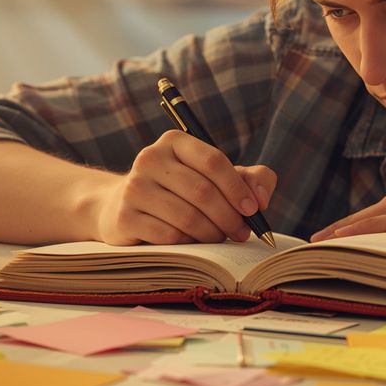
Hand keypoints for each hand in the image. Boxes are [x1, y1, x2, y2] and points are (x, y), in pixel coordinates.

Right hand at [92, 130, 275, 244]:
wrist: (124, 207)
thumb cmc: (182, 191)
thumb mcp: (217, 178)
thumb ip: (250, 179)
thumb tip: (262, 198)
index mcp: (175, 141)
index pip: (213, 161)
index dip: (238, 188)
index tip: (254, 209)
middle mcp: (150, 158)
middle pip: (202, 192)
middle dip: (229, 217)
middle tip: (242, 233)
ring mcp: (134, 188)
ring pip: (187, 217)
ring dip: (212, 234)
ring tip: (220, 238)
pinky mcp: (124, 218)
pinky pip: (170, 236)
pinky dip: (190, 244)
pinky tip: (195, 243)